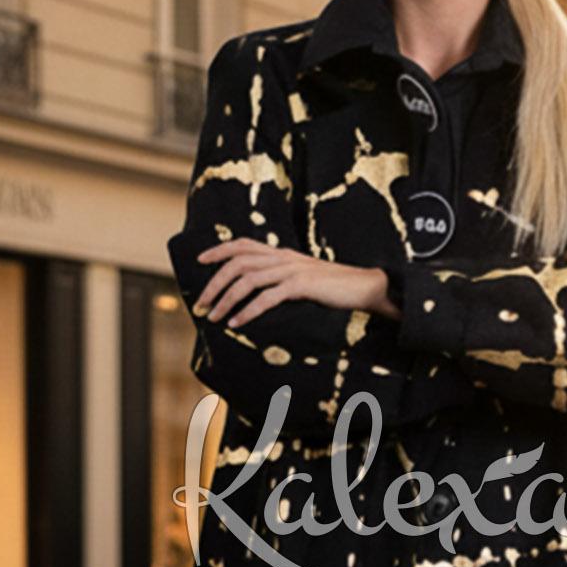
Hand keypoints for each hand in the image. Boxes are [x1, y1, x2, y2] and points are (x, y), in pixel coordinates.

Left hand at [195, 240, 396, 324]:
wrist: (366, 287)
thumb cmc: (336, 288)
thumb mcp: (305, 278)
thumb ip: (283, 279)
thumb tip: (260, 293)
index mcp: (283, 253)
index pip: (244, 244)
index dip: (219, 250)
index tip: (200, 261)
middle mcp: (285, 257)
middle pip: (238, 262)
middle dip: (214, 283)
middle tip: (200, 304)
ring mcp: (293, 270)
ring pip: (248, 279)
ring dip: (226, 299)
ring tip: (214, 317)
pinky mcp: (303, 285)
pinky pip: (268, 297)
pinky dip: (248, 310)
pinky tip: (238, 323)